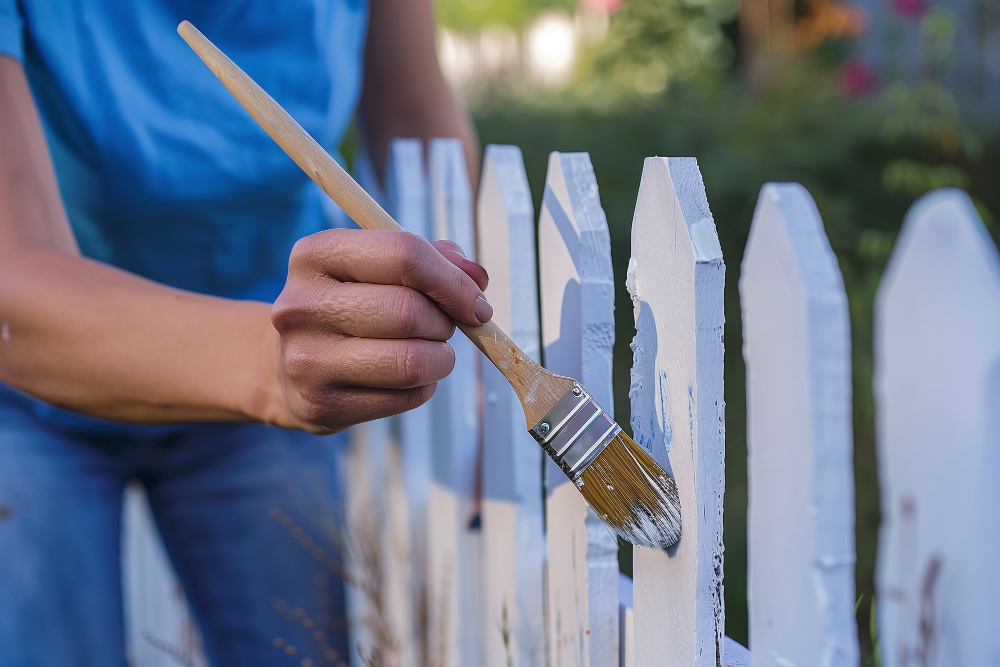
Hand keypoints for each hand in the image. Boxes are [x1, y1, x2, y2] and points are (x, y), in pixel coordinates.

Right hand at [270, 229, 490, 432]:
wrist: (286, 364)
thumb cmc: (351, 305)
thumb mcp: (379, 266)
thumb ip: (434, 259)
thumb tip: (476, 279)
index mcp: (316, 253)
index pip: (404, 255)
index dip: (453, 281)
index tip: (474, 302)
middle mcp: (301, 304)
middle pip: (409, 311)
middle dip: (444, 323)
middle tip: (441, 328)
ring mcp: (305, 358)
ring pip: (411, 361)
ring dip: (440, 358)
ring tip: (430, 353)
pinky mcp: (320, 404)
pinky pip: (405, 397)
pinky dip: (423, 387)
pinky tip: (406, 378)